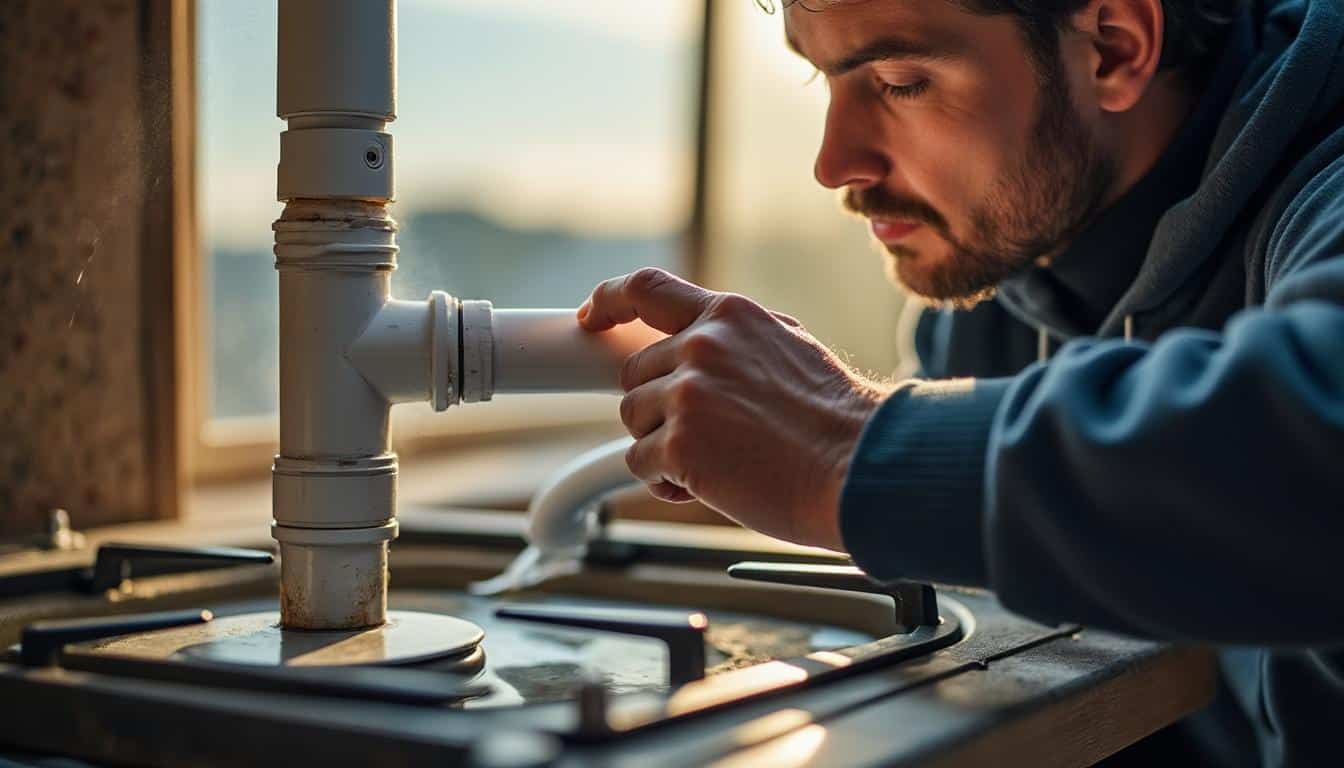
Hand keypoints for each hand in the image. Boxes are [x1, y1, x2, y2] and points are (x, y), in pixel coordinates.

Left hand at [577, 268, 890, 551]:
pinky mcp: (680, 444)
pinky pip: (640, 464)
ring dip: (662, 446)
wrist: (862, 466)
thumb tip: (695, 344)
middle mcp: (702, 345)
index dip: (608, 300)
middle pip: (635, 373)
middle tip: (703, 434)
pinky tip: (709, 486)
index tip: (590, 316)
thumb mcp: (786, 349)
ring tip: (717, 461)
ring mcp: (688, 393)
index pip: (647, 288)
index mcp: (729, 316)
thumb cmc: (836, 422)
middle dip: (657, 407)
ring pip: (633, 419)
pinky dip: (666, 483)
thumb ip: (734, 342)